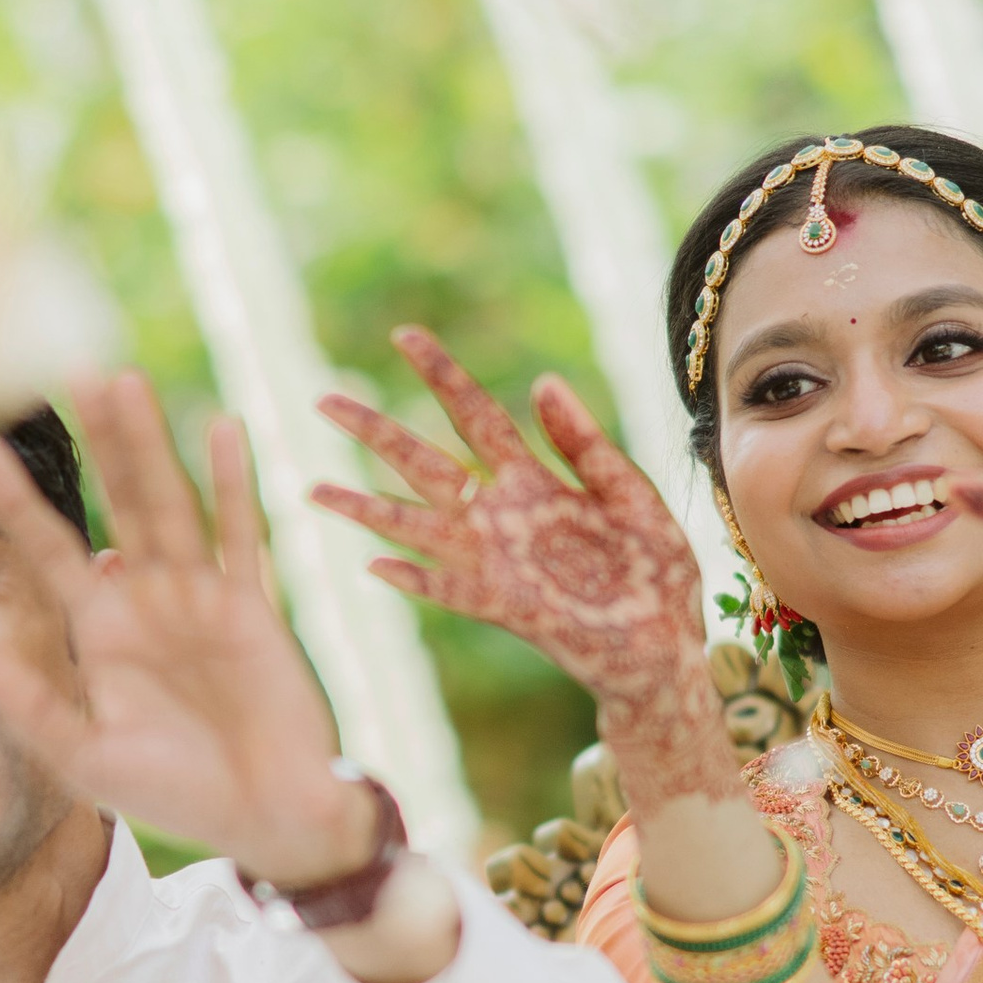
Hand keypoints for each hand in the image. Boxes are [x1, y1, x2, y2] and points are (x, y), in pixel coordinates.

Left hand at [0, 373, 377, 887]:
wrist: (266, 820)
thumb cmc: (176, 796)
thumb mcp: (84, 757)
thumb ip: (28, 702)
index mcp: (99, 631)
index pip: (48, 549)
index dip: (13, 501)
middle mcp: (146, 601)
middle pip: (114, 501)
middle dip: (94, 440)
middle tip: (65, 368)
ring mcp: (199, 597)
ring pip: (169, 503)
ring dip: (148, 443)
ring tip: (124, 379)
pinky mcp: (251, 607)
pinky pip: (238, 536)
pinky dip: (231, 483)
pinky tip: (221, 427)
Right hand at [315, 330, 734, 811]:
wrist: (669, 647)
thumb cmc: (654, 573)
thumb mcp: (631, 495)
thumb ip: (585, 444)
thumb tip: (542, 379)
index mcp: (535, 481)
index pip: (476, 416)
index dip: (440, 375)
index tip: (403, 334)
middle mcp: (502, 517)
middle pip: (425, 463)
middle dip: (374, 431)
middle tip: (324, 400)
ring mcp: (497, 562)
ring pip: (417, 526)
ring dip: (365, 508)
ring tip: (313, 490)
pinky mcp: (505, 607)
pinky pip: (450, 590)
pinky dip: (415, 579)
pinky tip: (375, 565)